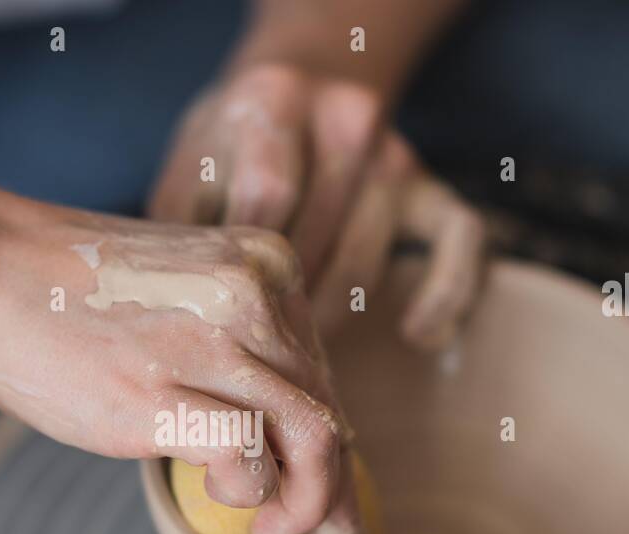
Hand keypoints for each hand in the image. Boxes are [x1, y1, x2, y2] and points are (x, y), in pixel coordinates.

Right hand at [0, 200, 369, 533]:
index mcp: (263, 268)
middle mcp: (255, 295)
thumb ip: (229, 348)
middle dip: (337, 500)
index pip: (322, 378)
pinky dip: (250, 495)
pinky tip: (224, 504)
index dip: (334, 455)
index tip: (341, 516)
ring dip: (307, 508)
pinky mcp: (163, 387)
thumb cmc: (60, 295)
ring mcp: (212, 339)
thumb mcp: (174, 299)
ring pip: (313, 439)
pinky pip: (249, 455)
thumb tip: (265, 439)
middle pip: (328, 414)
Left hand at [148, 62, 484, 348]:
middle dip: (279, 304)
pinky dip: (446, 295)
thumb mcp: (189, 167)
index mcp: (272, 101)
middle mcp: (342, 119)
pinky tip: (418, 336)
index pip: (266, 197)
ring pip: (368, 258)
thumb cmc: (228, 151)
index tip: (221, 314)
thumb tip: (167, 322)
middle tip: (254, 348)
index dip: (243, 267)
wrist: (297, 86)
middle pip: (315, 237)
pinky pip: (460, 243)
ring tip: (298, 353)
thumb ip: (179, 230)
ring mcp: (393, 153)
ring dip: (332, 315)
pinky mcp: (430, 185)